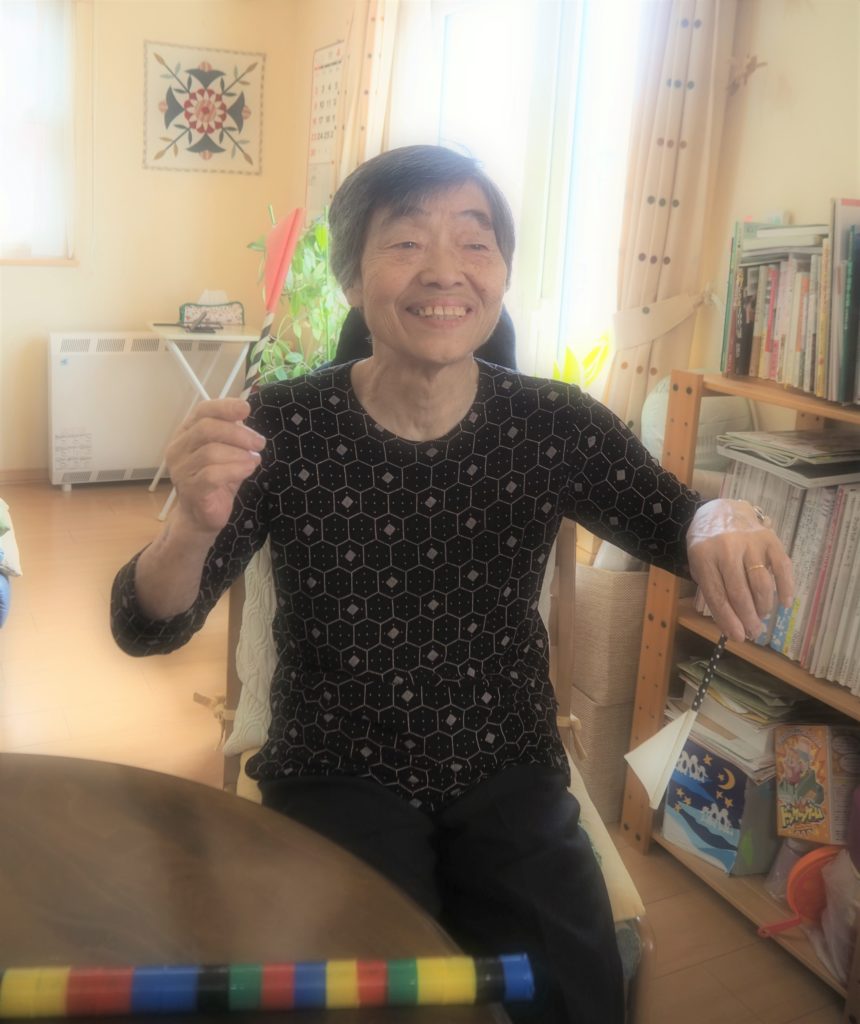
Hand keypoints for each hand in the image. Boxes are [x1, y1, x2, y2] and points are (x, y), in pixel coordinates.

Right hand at [165, 398, 265, 534]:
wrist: (202, 516)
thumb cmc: (217, 480)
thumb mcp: (227, 452)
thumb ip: (232, 433)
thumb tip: (244, 415)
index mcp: (186, 434)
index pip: (202, 411)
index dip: (225, 406)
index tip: (246, 408)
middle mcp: (178, 449)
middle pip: (206, 429)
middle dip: (238, 433)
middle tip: (259, 443)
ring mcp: (181, 471)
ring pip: (211, 452)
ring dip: (239, 454)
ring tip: (254, 460)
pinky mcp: (190, 490)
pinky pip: (213, 475)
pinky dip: (236, 469)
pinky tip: (248, 469)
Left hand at [686, 498, 794, 643]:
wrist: (721, 510)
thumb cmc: (707, 544)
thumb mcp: (699, 565)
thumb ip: (712, 589)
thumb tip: (731, 624)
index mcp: (703, 556)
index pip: (717, 595)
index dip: (728, 619)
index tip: (738, 637)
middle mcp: (727, 549)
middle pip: (740, 592)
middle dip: (748, 618)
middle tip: (753, 632)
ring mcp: (750, 542)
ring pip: (761, 583)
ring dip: (763, 606)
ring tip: (761, 617)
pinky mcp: (770, 538)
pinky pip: (782, 567)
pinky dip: (786, 587)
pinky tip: (784, 603)